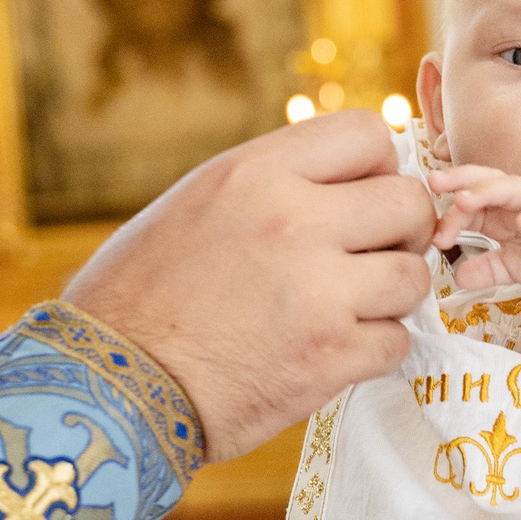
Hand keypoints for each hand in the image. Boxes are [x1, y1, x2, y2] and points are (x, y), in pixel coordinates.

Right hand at [62, 112, 432, 460]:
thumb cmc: (138, 297)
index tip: (362, 197)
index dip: (378, 166)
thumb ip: (272, 186)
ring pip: (413, 276)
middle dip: (398, 232)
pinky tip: (333, 353)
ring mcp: (318, 291)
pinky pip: (396, 342)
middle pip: (408, 201)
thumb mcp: (196, 204)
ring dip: (389, 296)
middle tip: (368, 257)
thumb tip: (344, 182)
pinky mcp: (330, 358)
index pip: (368, 132)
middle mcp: (294, 220)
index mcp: (256, 173)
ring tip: (350, 309)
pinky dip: (373, 351)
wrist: (107, 387)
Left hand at [428, 164, 520, 291]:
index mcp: (495, 212)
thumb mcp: (512, 267)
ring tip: (466, 200)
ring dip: (486, 191)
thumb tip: (457, 278)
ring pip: (509, 188)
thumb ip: (486, 270)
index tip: (434, 239)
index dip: (448, 220)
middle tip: (434, 181)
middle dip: (457, 179)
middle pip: (481, 180)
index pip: (465, 207)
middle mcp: (512, 201)